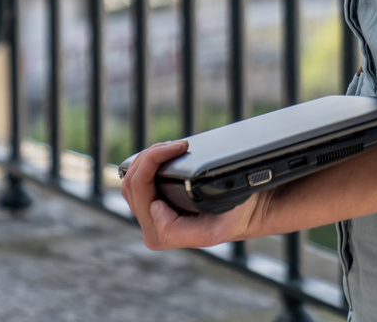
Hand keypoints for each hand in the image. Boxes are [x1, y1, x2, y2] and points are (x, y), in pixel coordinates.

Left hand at [120, 138, 267, 249]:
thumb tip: (153, 207)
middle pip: (131, 180)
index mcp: (156, 232)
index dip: (153, 161)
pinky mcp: (154, 202)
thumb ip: (175, 229)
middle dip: (151, 154)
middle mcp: (149, 224)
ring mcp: (149, 214)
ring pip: (131, 178)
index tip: (182, 148)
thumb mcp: (209, 232)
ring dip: (149, 156)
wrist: (244, 214)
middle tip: (179, 144)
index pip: (138, 187)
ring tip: (174, 147)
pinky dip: (149, 161)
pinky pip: (139, 178)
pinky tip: (167, 153)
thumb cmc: (229, 219)